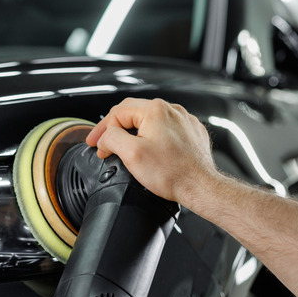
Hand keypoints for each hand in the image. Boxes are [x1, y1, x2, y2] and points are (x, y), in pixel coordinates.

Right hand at [86, 98, 215, 203]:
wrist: (200, 186)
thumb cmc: (172, 173)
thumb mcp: (131, 154)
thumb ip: (111, 139)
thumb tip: (105, 138)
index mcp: (155, 110)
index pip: (117, 112)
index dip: (102, 129)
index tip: (97, 145)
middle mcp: (171, 110)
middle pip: (133, 112)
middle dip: (115, 128)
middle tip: (104, 143)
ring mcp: (183, 120)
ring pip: (149, 119)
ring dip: (133, 131)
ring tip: (125, 146)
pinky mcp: (190, 131)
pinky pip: (165, 128)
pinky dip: (152, 136)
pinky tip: (149, 149)